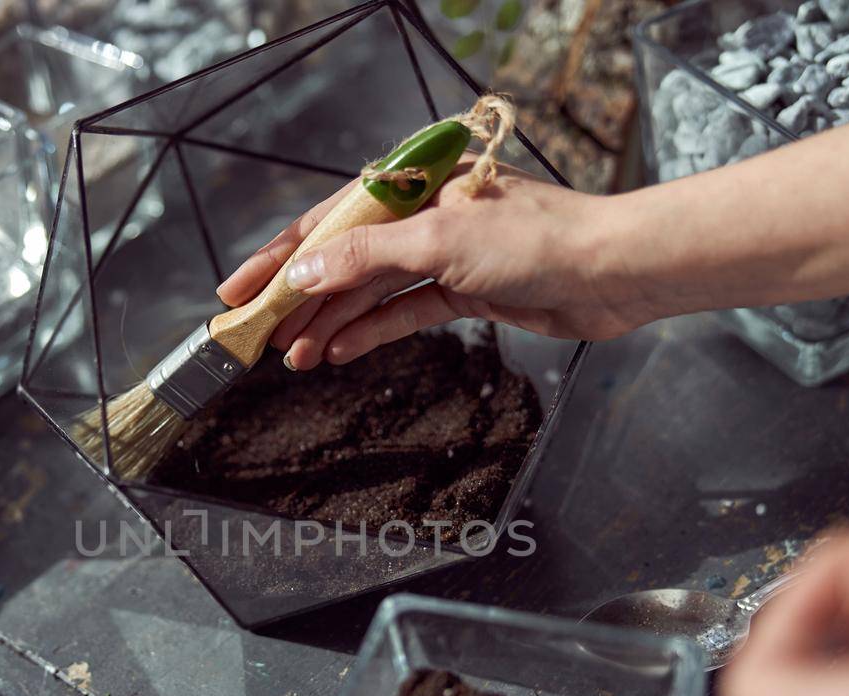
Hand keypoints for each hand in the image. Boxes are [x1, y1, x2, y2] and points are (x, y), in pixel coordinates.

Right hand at [214, 162, 654, 369]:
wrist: (610, 271)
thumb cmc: (535, 239)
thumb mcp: (438, 241)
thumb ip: (364, 259)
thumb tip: (301, 276)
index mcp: (413, 185)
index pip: (329, 221)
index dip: (280, 258)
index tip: (238, 291)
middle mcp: (424, 216)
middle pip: (346, 261)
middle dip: (301, 301)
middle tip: (259, 338)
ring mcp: (445, 256)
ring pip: (373, 292)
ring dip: (332, 325)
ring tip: (293, 358)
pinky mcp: (466, 292)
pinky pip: (406, 312)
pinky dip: (373, 332)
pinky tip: (338, 353)